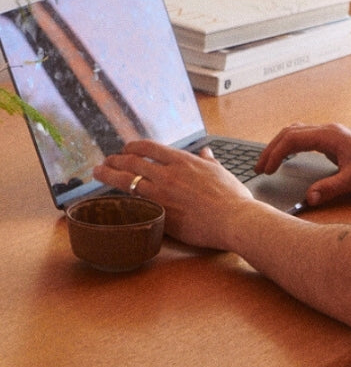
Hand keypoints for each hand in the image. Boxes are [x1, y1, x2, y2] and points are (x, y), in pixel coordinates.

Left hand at [94, 140, 255, 249]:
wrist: (235, 220)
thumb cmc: (234, 200)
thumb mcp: (222, 174)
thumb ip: (210, 163)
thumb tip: (207, 154)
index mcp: (182, 161)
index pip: (148, 148)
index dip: (133, 147)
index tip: (126, 150)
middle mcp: (167, 174)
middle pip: (131, 161)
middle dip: (115, 159)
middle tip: (106, 162)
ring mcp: (162, 194)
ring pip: (127, 180)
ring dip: (109, 175)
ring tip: (99, 174)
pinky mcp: (161, 213)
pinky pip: (135, 202)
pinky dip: (122, 199)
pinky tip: (115, 198)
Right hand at [255, 123, 350, 205]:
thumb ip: (329, 189)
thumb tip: (308, 198)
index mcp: (330, 136)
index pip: (292, 138)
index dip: (275, 153)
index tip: (266, 169)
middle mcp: (329, 130)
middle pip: (291, 132)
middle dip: (272, 149)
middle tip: (260, 167)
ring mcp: (333, 134)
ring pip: (298, 132)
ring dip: (281, 145)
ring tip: (270, 162)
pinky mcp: (337, 140)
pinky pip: (307, 137)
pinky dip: (293, 145)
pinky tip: (290, 157)